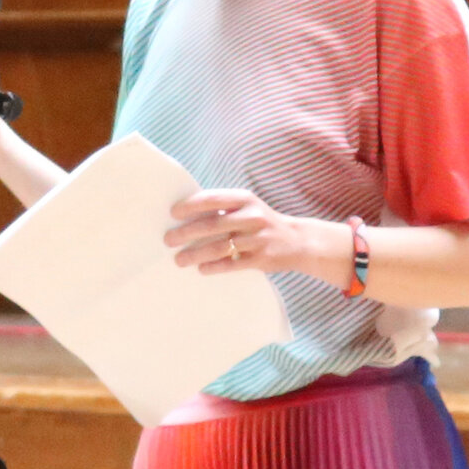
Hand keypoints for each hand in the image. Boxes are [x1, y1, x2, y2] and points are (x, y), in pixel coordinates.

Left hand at [167, 190, 340, 281]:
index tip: (174, 213)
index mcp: (246, 200)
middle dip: (187, 232)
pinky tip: (201, 269)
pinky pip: (232, 264)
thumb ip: (224, 208)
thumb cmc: (263, 223)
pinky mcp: (261, 259)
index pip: (214, 199)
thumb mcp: (249, 208)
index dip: (192, 206)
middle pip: (213, 225)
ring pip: (220, 247)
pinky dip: (215, 267)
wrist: (299, 241)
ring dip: (196, 254)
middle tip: (169, 239)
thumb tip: (187, 216)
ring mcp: (258, 239)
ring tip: (179, 260)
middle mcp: (253, 217)